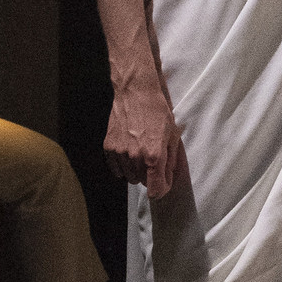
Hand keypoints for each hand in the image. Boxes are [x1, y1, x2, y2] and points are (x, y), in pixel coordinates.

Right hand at [104, 74, 186, 197]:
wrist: (135, 92)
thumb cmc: (157, 111)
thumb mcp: (172, 135)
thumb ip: (170, 161)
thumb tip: (168, 179)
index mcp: (154, 155)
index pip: (156, 189)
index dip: (162, 189)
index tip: (163, 183)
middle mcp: (135, 157)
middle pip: (143, 183)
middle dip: (150, 176)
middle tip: (153, 160)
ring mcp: (120, 153)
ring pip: (129, 177)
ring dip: (136, 171)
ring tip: (140, 153)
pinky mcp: (109, 147)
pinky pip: (116, 169)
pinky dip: (122, 166)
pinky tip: (128, 154)